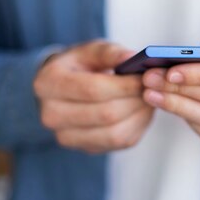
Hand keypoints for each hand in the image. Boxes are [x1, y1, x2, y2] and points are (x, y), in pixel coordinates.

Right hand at [34, 41, 153, 152]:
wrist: (64, 89)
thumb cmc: (80, 66)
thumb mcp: (90, 51)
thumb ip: (110, 52)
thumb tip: (132, 58)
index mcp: (48, 83)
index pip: (92, 89)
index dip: (123, 85)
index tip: (144, 77)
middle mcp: (51, 115)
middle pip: (105, 114)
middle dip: (135, 100)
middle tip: (152, 88)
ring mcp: (66, 136)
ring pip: (114, 133)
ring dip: (139, 116)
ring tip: (148, 99)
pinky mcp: (85, 148)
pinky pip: (119, 143)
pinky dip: (137, 127)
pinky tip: (142, 111)